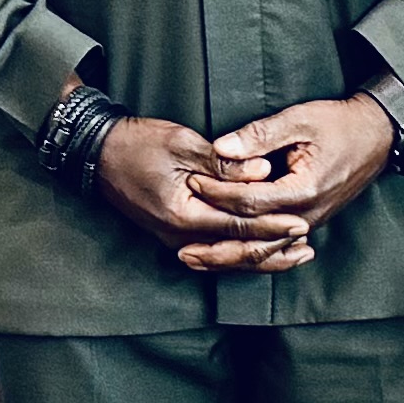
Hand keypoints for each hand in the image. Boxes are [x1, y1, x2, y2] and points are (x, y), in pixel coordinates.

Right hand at [97, 114, 301, 273]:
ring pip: (227, 259)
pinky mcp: (174, 235)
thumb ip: (224, 164)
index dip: (272, 226)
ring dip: (262, 259)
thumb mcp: (182, 144)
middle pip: (236, 252)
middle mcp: (178, 236)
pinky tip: (262, 253)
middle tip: (307, 246)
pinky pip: (214, 252)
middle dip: (274, 250)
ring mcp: (175, 239)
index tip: (301, 222)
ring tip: (295, 256)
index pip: (238, 227)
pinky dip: (241, 254)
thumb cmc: (138, 143)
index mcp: (182, 214)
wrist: (97, 153)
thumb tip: (262, 173)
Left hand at [188, 96, 396, 274]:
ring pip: (266, 252)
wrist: (377, 135)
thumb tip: (220, 148)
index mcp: (304, 190)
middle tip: (182, 249)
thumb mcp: (299, 120)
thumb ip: (258, 135)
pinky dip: (251, 256)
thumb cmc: (340, 124)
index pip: (250, 201)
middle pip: (255, 241)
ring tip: (198, 260)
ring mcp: (310, 222)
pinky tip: (228, 259)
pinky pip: (276, 247)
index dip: (217, 193)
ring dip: (230, 258)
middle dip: (217, 246)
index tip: (191, 182)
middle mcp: (307, 215)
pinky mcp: (308, 222)